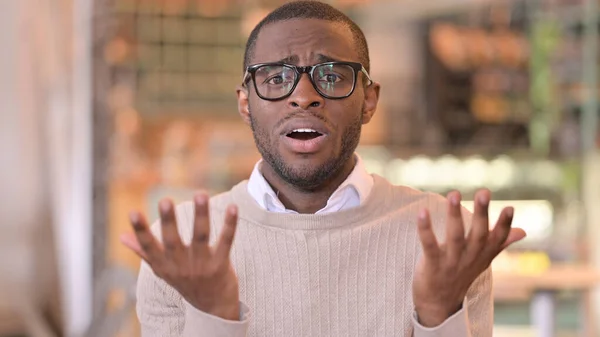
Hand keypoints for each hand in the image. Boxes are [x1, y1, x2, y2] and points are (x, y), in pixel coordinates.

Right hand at [121, 193, 240, 320]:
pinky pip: (226, 242)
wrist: (213, 308)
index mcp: (164, 265)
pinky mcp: (221, 264)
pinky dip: (229, 225)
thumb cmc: (186, 282)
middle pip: (173, 241)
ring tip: (200, 193)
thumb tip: (121, 236)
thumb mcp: (162, 270)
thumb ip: (144, 252)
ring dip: (201, 215)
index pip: (149, 246)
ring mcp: (202, 265)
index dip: (140, 231)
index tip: (132, 212)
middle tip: (164, 200)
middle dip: (169, 221)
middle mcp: (181, 266)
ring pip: (201, 237)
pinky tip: (232, 208)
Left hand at [413, 189, 525, 326]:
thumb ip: (500, 243)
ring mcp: (451, 262)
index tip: (510, 207)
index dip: (505, 225)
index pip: (497, 239)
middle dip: (481, 213)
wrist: (439, 304)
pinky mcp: (432, 265)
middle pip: (478, 234)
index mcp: (483, 254)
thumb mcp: (483, 259)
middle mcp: (470, 257)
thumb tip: (523, 231)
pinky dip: (425, 229)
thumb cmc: (461, 275)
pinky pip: (429, 245)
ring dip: (455, 215)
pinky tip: (422, 212)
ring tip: (454, 194)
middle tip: (484, 192)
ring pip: (455, 237)